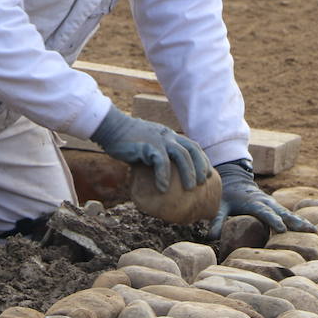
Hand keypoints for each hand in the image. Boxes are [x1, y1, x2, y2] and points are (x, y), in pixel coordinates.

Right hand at [90, 105, 210, 193]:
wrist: (111, 128)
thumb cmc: (127, 141)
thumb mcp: (147, 146)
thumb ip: (156, 157)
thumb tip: (161, 178)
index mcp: (170, 136)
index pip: (193, 146)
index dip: (202, 160)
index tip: (207, 175)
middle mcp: (168, 136)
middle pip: (192, 150)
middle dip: (200, 167)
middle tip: (201, 184)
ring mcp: (159, 139)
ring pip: (182, 155)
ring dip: (188, 173)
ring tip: (189, 189)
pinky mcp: (148, 145)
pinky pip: (161, 161)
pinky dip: (164, 176)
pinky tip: (163, 189)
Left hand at [208, 159, 317, 238]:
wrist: (236, 180)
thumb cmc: (228, 195)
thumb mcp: (220, 206)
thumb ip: (217, 221)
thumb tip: (211, 237)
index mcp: (254, 203)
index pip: (265, 212)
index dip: (273, 220)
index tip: (282, 229)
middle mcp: (267, 203)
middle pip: (283, 213)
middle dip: (295, 222)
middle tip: (308, 231)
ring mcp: (274, 205)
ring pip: (290, 214)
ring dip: (302, 222)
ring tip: (315, 232)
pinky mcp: (277, 207)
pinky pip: (290, 215)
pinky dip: (300, 221)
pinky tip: (311, 230)